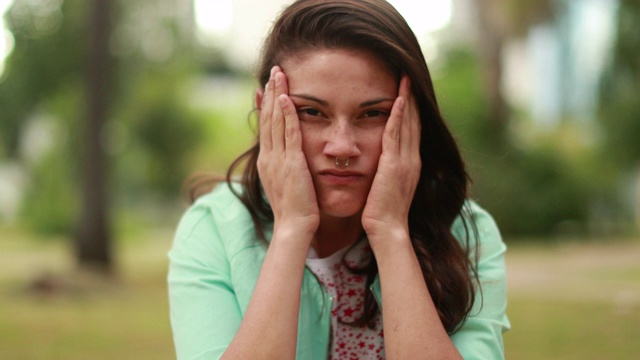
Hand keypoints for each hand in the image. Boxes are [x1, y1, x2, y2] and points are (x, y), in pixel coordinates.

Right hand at [257, 67, 319, 237]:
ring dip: (278, 95)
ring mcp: (278, 159)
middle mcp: (269, 157)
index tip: (268, 86)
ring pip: (276, 120)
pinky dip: (287, 114)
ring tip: (279, 73)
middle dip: (271, 92)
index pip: (266, 126)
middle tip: (274, 70)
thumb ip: (288, 168)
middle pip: (268, 118)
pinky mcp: (291, 163)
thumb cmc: (296, 210)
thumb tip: (292, 159)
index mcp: (268, 161)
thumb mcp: (288, 184)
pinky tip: (287, 98)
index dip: (267, 105)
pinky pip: (289, 133)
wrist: (294, 226)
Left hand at [361, 76, 420, 244]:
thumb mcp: (386, 186)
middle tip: (409, 76)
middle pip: (414, 121)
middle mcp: (412, 159)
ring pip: (408, 123)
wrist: (387, 229)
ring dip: (407, 100)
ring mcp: (405, 161)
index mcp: (410, 163)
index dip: (411, 110)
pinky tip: (398, 100)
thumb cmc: (382, 212)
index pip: (412, 130)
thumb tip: (380, 163)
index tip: (407, 91)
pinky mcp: (394, 164)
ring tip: (405, 79)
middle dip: (412, 98)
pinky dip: (399, 116)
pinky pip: (396, 134)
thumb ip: (386, 171)